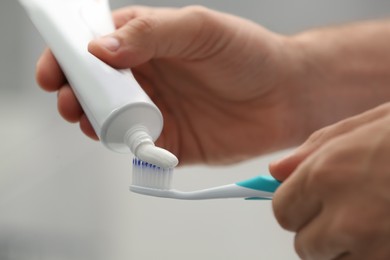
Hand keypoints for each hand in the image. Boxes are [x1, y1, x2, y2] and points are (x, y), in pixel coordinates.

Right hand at [35, 6, 307, 164]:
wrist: (285, 96)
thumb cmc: (250, 55)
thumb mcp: (200, 29)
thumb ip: (151, 34)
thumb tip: (100, 48)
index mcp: (150, 43)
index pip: (97, 46)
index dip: (70, 56)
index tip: (55, 68)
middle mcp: (149, 77)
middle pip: (95, 85)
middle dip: (75, 92)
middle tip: (71, 99)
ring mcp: (157, 109)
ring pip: (109, 117)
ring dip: (92, 120)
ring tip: (89, 120)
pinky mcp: (171, 140)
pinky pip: (137, 145)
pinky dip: (124, 145)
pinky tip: (122, 140)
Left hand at [270, 103, 389, 259]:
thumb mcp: (364, 126)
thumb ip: (313, 152)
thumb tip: (274, 172)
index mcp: (326, 176)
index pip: (282, 211)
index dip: (295, 208)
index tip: (308, 205)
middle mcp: (346, 217)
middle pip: (305, 246)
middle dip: (319, 233)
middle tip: (349, 214)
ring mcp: (377, 249)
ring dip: (348, 251)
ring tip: (376, 220)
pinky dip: (373, 255)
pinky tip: (388, 231)